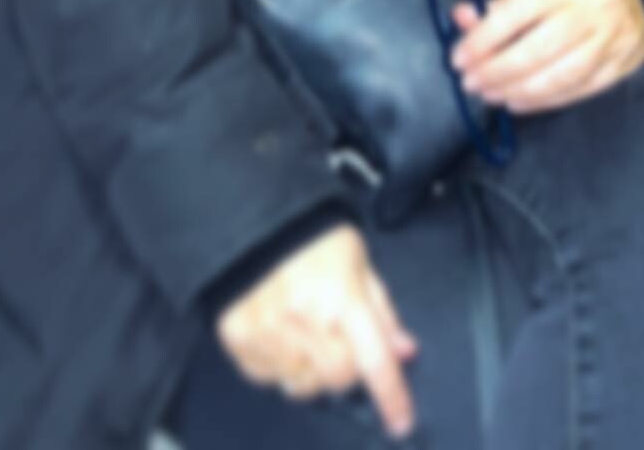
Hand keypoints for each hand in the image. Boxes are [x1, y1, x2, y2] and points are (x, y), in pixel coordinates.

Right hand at [216, 225, 418, 438]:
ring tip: (308, 333)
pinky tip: (282, 334)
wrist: (258, 221)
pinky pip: (268, 378)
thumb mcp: (359, 262)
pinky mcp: (240, 339)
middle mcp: (306, 320)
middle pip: (338, 379)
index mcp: (343, 297)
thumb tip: (403, 350)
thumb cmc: (313, 237)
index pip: (375, 361)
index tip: (402, 421)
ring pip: (303, 385)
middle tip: (342, 342)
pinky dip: (280, 366)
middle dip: (347, 368)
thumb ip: (382, 311)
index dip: (392, 396)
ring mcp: (269, 333)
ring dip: (312, 370)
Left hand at [450, 0, 643, 114]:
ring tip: (491, 94)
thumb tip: (462, 17)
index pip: (515, 14)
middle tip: (470, 81)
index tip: (458, 57)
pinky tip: (519, 101)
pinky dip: (545, 101)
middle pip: (535, 52)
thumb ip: (503, 1)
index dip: (482, 40)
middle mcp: (590, 11)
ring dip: (517, 91)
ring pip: (558, 77)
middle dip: (495, 71)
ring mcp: (609, 41)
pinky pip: (578, 90)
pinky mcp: (620, 65)